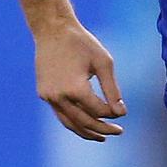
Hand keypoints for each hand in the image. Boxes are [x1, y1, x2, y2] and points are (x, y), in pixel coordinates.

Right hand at [35, 23, 126, 140]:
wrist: (53, 30)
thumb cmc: (82, 43)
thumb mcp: (103, 62)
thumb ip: (112, 89)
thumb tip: (121, 112)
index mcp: (75, 88)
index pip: (98, 110)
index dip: (112, 113)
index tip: (123, 112)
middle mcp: (59, 97)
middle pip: (84, 122)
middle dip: (102, 129)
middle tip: (118, 132)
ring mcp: (49, 97)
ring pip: (69, 123)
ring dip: (86, 132)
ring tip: (101, 137)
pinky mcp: (44, 94)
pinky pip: (60, 114)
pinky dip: (73, 121)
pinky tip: (85, 123)